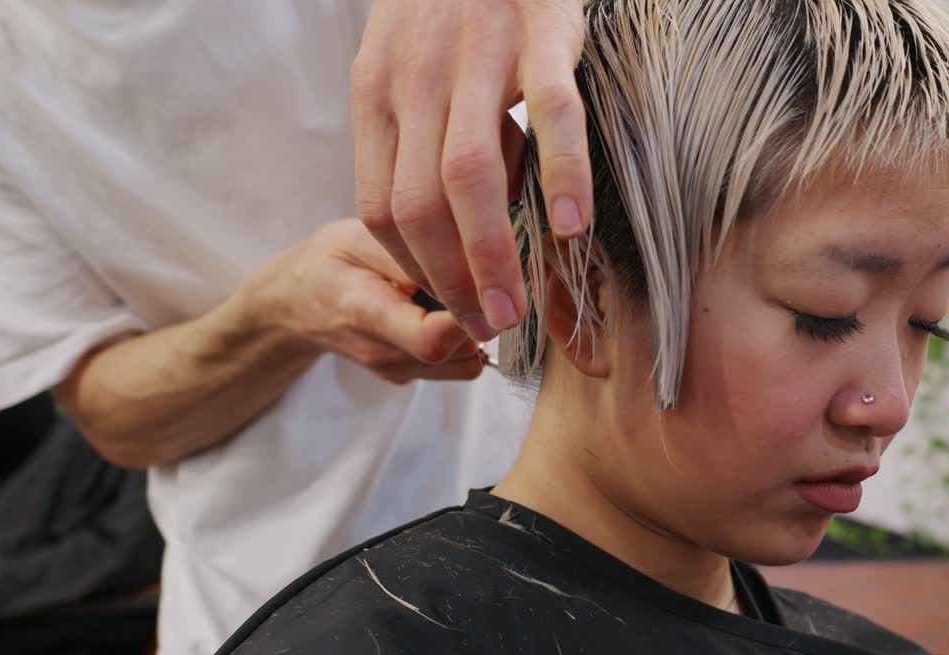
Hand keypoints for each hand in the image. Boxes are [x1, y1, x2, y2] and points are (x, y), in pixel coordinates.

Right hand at [238, 219, 482, 384]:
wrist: (296, 304)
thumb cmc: (328, 262)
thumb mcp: (357, 237)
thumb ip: (406, 254)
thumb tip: (459, 271)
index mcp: (366, 313)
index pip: (432, 338)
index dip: (470, 316)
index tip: (486, 284)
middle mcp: (384, 353)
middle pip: (461, 353)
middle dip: (480, 316)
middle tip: (474, 278)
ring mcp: (397, 371)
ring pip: (467, 362)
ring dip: (474, 329)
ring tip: (454, 291)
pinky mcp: (409, 375)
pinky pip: (456, 364)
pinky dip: (463, 339)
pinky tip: (443, 308)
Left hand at [352, 0, 590, 341]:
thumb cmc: (446, 2)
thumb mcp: (404, 65)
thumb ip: (417, 140)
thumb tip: (450, 228)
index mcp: (377, 91)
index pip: (383, 206)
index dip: (415, 269)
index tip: (449, 306)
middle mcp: (415, 78)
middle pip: (419, 206)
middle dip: (450, 281)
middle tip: (484, 327)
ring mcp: (476, 54)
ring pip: (472, 176)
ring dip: (492, 254)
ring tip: (514, 307)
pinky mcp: (539, 31)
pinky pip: (549, 113)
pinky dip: (561, 172)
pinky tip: (570, 225)